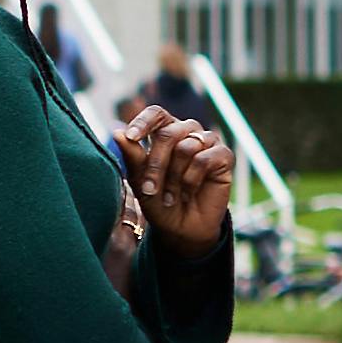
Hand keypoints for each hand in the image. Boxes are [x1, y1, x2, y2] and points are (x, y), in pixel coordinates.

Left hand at [117, 105, 241, 254]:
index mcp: (165, 132)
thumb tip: (117, 133)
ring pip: (186, 147)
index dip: (144, 122)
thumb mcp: (140, 181)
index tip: (131, 137)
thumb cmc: (158, 202)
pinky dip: (191, 180)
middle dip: (156, 164)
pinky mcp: (224, 156)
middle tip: (149, 190)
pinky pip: (204, 159)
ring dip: (173, 177)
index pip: (156, 113)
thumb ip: (132, 157)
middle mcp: (187, 132)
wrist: (181, 229)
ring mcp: (207, 142)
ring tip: (170, 196)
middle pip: (168, 133)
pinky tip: (188, 194)